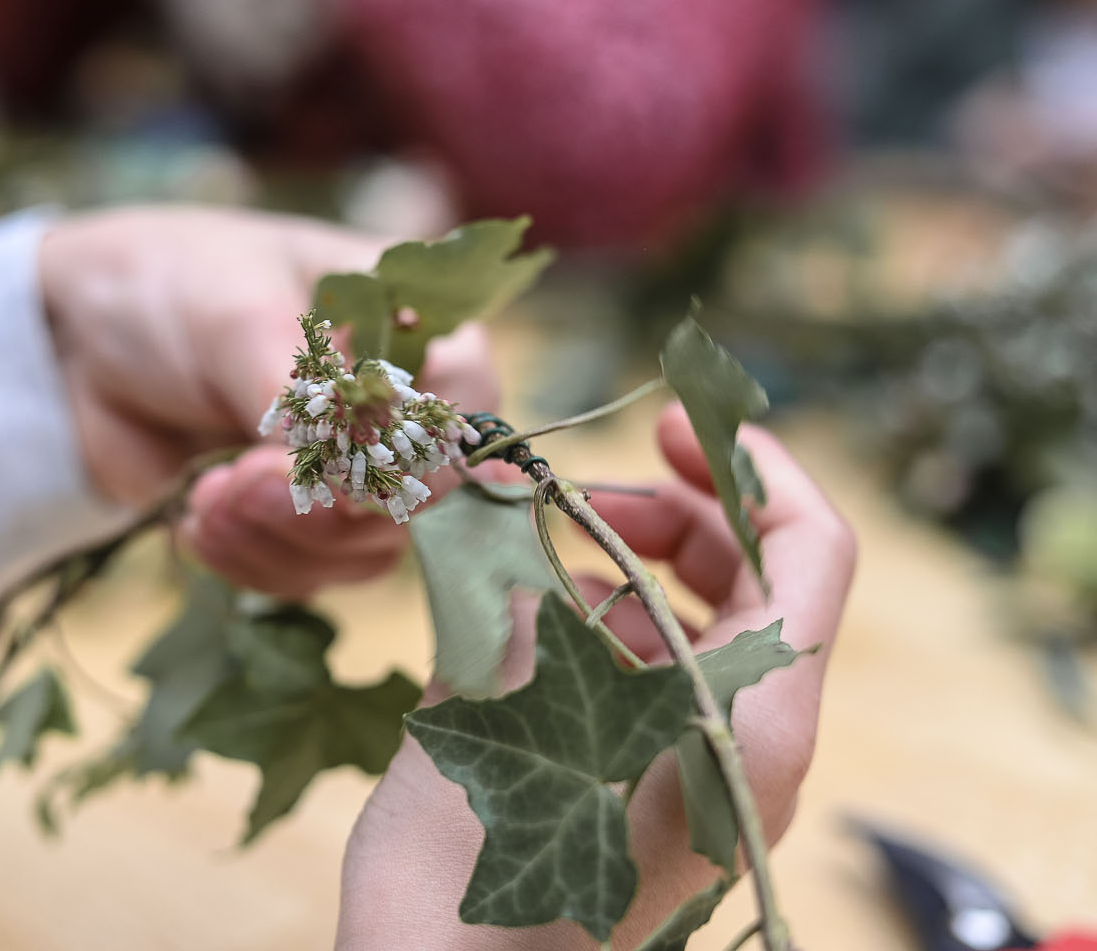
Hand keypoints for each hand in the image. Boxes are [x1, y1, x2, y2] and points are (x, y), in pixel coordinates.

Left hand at [37, 205, 497, 595]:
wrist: (72, 330)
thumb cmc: (174, 283)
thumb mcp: (239, 320)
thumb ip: (306, 396)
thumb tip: (361, 473)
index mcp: (419, 337)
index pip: (460, 429)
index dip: (410, 472)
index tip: (329, 481)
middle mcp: (398, 416)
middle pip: (412, 510)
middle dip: (319, 514)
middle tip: (235, 483)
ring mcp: (346, 476)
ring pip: (356, 556)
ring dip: (276, 543)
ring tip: (204, 498)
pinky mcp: (290, 522)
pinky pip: (298, 575)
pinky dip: (246, 562)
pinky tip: (193, 520)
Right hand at [336, 404, 855, 948]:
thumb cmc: (480, 870)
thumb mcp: (499, 697)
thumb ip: (506, 571)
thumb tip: (482, 475)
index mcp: (748, 719)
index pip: (811, 553)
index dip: (749, 467)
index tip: (664, 422)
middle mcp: (740, 744)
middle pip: (748, 580)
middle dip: (663, 514)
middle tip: (566, 494)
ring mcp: (691, 771)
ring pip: (682, 627)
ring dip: (608, 568)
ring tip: (514, 554)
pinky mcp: (639, 790)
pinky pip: (635, 679)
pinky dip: (582, 628)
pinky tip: (506, 619)